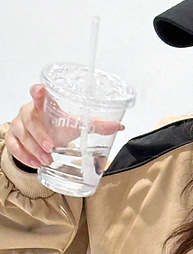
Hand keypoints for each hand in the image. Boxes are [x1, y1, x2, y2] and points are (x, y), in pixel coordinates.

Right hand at [5, 84, 123, 169]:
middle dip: (39, 135)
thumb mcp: (75, 125)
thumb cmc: (57, 127)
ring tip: (46, 159)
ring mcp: (19, 124)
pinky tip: (35, 163)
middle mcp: (29, 112)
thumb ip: (95, 125)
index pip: (38, 94)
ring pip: (22, 135)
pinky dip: (25, 156)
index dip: (38, 92)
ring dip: (34, 149)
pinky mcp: (13, 137)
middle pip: (29, 119)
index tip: (40, 90)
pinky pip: (14, 146)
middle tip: (50, 147)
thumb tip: (119, 126)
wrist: (42, 139)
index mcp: (44, 105)